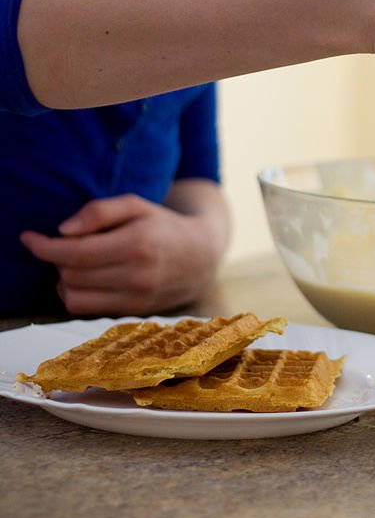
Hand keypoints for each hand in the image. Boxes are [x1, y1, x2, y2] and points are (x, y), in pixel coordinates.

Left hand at [20, 192, 225, 315]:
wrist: (201, 256)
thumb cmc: (164, 226)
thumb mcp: (137, 205)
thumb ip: (99, 210)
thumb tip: (63, 230)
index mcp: (138, 243)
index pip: (76, 252)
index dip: (44, 246)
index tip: (29, 238)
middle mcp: (138, 275)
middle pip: (71, 274)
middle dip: (57, 259)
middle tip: (66, 245)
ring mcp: (137, 297)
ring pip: (74, 296)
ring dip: (65, 279)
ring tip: (76, 264)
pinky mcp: (134, 311)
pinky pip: (87, 309)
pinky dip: (76, 294)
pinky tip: (86, 279)